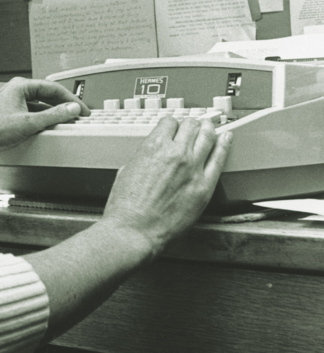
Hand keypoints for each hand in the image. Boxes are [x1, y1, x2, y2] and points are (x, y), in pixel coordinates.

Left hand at [0, 76, 89, 170]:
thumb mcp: (29, 123)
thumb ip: (53, 116)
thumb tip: (71, 109)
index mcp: (20, 86)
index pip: (53, 88)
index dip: (70, 100)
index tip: (82, 109)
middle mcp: (16, 91)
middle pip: (47, 95)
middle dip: (63, 106)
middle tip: (78, 115)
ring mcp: (12, 102)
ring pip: (40, 105)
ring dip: (53, 114)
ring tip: (66, 122)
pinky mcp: (10, 114)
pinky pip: (32, 113)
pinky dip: (43, 120)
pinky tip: (48, 128)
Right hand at [101, 116, 231, 256]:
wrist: (134, 230)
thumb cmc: (126, 206)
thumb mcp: (127, 170)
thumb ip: (144, 157)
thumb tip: (151, 155)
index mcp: (153, 146)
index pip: (169, 122)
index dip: (171, 125)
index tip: (174, 129)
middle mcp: (175, 152)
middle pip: (190, 125)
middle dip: (190, 125)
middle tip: (192, 127)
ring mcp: (193, 168)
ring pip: (207, 136)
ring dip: (208, 129)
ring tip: (209, 127)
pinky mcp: (204, 187)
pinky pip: (219, 159)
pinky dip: (224, 145)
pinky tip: (226, 139)